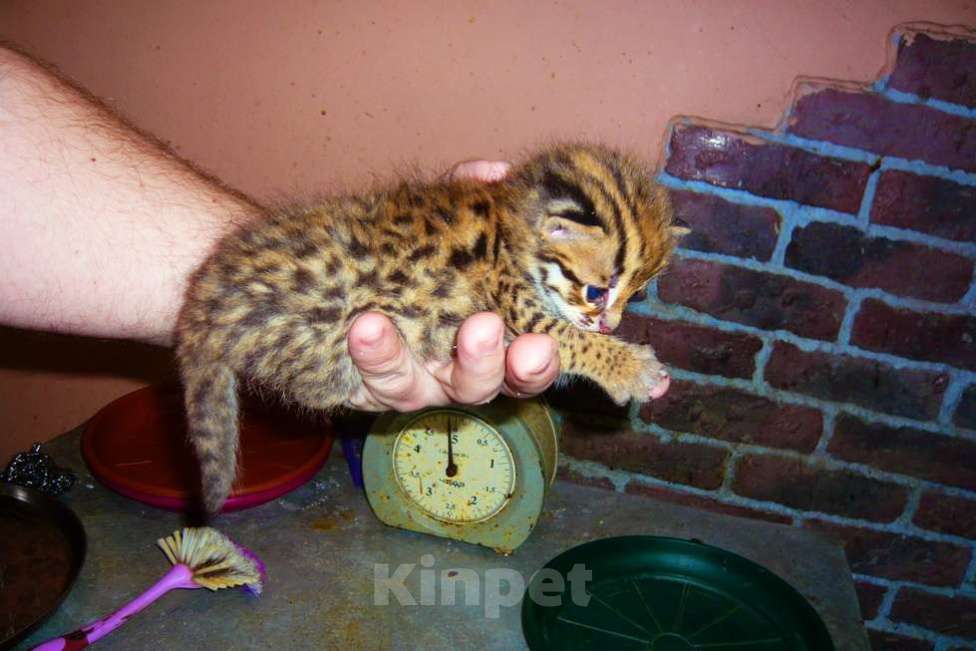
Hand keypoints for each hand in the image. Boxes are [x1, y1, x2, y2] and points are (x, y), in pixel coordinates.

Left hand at [342, 158, 556, 412]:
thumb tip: (497, 173)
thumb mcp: (444, 227)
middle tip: (482, 326)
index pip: (527, 365)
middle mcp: (455, 373)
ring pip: (417, 389)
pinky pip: (371, 377)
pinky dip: (371, 350)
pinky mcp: (368, 388)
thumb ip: (471, 203)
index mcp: (492, 342)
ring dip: (399, 355)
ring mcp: (410, 384)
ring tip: (384, 322)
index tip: (539, 344)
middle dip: (485, 361)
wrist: (341, 282)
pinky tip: (364, 326)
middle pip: (481, 385)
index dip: (539, 363)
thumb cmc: (415, 257)